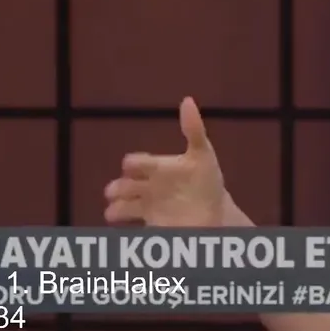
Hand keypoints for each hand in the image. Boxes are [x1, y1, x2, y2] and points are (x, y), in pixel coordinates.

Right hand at [103, 97, 226, 226]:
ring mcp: (146, 207)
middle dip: (117, 188)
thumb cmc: (206, 180)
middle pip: (122, 186)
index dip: (132, 164)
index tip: (131, 166)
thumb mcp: (203, 154)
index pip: (135, 162)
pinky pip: (131, 229)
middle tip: (115, 192)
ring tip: (114, 213)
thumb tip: (188, 100)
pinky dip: (125, 230)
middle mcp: (147, 187)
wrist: (216, 212)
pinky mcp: (150, 227)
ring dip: (116, 209)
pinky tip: (124, 229)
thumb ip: (194, 129)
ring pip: (122, 207)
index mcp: (156, 167)